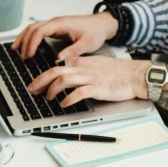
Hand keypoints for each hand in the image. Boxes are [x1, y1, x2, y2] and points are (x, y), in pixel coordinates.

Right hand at [12, 13, 117, 60]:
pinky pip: (38, 30)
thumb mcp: (87, 44)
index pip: (40, 31)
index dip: (32, 43)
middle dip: (24, 41)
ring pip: (33, 28)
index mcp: (61, 24)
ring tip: (16, 50)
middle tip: (21, 56)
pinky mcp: (55, 28)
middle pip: (33, 28)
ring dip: (24, 38)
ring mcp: (54, 24)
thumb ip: (73, 51)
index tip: (28, 54)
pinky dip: (30, 37)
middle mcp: (55, 22)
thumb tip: (59, 59)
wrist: (101, 24)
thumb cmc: (95, 32)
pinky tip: (26, 45)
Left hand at [27, 56, 150, 107]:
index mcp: (81, 62)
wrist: (135, 75)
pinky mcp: (97, 88)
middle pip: (55, 72)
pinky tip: (64, 104)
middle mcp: (83, 68)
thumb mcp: (95, 65)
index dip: (43, 76)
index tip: (36, 84)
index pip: (57, 66)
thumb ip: (80, 69)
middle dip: (40, 81)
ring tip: (48, 98)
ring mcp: (90, 78)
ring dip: (52, 90)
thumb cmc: (117, 72)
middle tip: (32, 90)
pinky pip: (79, 93)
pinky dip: (68, 99)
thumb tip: (65, 75)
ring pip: (64, 80)